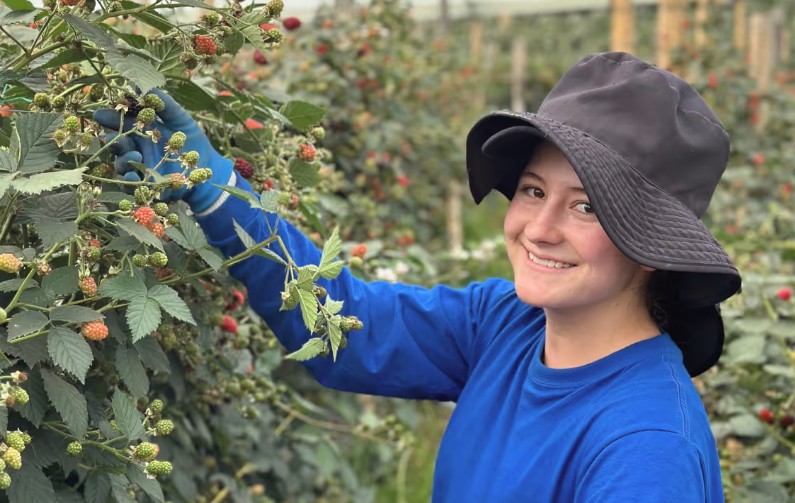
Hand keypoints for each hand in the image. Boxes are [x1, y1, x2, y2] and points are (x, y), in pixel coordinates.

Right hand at [93, 89, 233, 212]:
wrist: (207, 166)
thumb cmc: (192, 140)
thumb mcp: (180, 119)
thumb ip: (163, 104)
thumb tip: (141, 85)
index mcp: (141, 130)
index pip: (119, 122)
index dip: (109, 118)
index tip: (100, 114)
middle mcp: (136, 147)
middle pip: (116, 143)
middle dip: (113, 140)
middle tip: (116, 138)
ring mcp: (139, 166)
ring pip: (121, 162)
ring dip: (124, 159)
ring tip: (136, 156)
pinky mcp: (145, 183)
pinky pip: (130, 182)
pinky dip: (129, 178)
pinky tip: (133, 174)